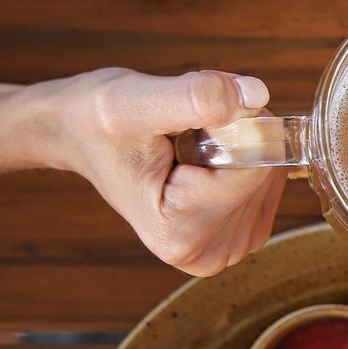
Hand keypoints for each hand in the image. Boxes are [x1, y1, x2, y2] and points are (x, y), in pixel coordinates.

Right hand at [39, 68, 283, 275]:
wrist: (78, 134)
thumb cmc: (94, 121)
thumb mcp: (131, 101)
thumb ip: (196, 97)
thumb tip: (256, 95)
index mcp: (179, 235)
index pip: (254, 165)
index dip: (229, 127)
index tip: (185, 124)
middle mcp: (208, 253)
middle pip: (265, 171)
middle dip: (232, 136)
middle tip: (181, 135)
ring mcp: (230, 248)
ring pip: (269, 172)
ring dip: (235, 145)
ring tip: (183, 148)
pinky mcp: (242, 234)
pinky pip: (268, 180)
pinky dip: (241, 158)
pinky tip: (200, 159)